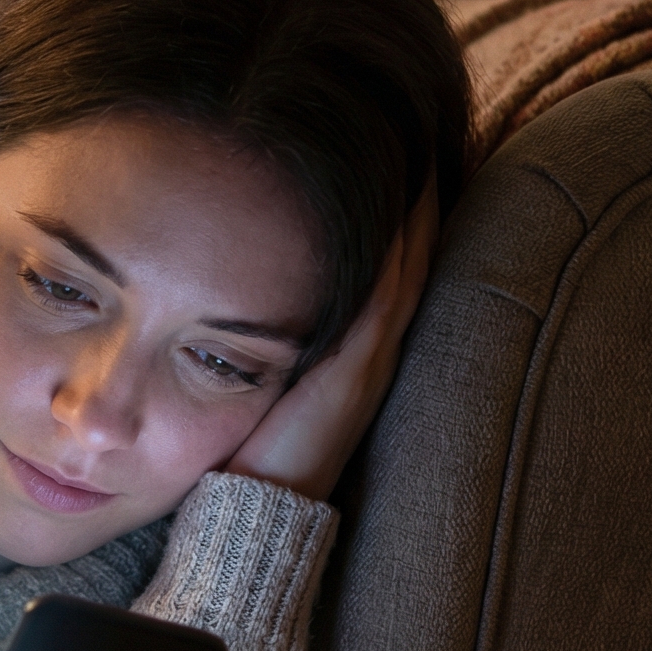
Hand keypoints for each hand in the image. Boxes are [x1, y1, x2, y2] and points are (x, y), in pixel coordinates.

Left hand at [226, 181, 439, 502]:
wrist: (256, 513)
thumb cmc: (246, 457)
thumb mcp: (258, 385)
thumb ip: (261, 347)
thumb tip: (229, 305)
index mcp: (350, 358)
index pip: (384, 276)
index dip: (397, 224)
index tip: (396, 164)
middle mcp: (370, 356)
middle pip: (408, 264)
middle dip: (417, 205)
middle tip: (423, 137)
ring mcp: (368, 363)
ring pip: (406, 273)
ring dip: (416, 215)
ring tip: (423, 152)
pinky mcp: (353, 373)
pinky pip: (386, 296)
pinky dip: (399, 250)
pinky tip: (406, 204)